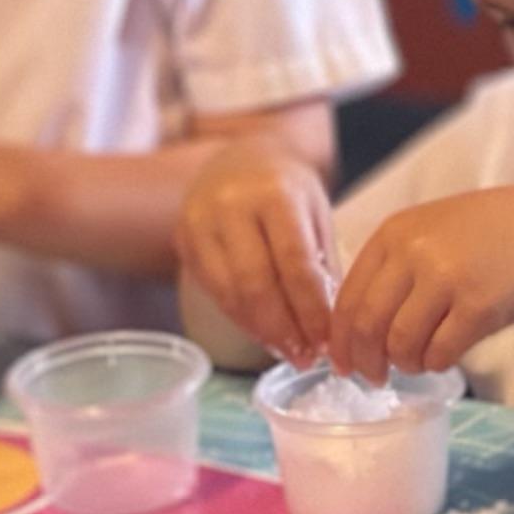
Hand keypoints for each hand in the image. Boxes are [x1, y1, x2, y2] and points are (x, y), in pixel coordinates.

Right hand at [180, 136, 335, 362]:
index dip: (310, 309)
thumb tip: (330, 327)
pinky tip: (261, 332)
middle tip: (305, 357)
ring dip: (259, 330)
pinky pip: (212, 290)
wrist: (239, 156)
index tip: (327, 341)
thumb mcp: (316, 213)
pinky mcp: (183, 238)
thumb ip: (323, 264)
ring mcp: (200, 220)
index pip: (295, 262)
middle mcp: (231, 204)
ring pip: (228, 292)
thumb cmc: (287, 190)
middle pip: (256, 282)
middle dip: (283, 328)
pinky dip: (239, 317)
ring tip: (286, 351)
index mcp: (275, 193)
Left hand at [330, 188, 513, 384]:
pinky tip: (442, 357)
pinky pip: (438, 353)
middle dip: (365, 362)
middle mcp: (414, 252)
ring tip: (415, 363)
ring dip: (404, 364)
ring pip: (400, 344)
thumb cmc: (487, 237)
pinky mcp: (479, 307)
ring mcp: (447, 279)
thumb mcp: (428, 232)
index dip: (339, 340)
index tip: (342, 363)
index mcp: (393, 233)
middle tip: (373, 378)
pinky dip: (434, 364)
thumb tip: (351, 330)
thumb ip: (390, 268)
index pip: (347, 298)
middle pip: (367, 326)